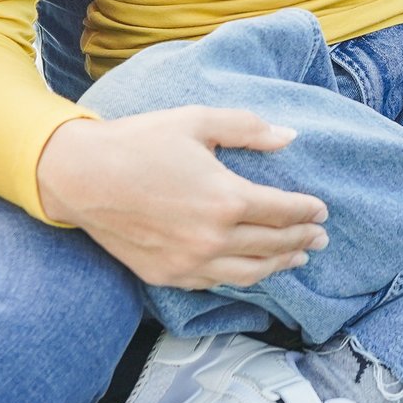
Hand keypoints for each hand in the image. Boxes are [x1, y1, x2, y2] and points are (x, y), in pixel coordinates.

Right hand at [35, 109, 330, 290]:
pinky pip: (215, 282)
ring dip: (279, 265)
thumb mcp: (197, 121)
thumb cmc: (139, 142)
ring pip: (249, 272)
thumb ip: (248, 128)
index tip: (322, 209)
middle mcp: (212, 238)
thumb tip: (289, 136)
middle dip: (302, 239)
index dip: (307, 211)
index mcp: (226, 199)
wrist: (80, 177)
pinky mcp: (167, 275)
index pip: (283, 211)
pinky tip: (251, 269)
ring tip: (297, 258)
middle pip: (273, 244)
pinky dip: (241, 277)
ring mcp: (189, 262)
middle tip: (320, 236)